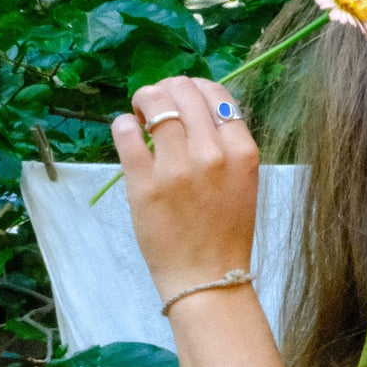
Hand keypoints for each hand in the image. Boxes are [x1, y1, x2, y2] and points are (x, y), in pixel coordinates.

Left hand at [110, 76, 259, 306]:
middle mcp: (213, 153)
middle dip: (165, 91)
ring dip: (142, 102)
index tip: (182, 104)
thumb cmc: (225, 231)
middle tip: (156, 110)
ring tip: (140, 118)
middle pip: (183, 89)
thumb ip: (225, 144)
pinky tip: (128, 135)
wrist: (207, 277)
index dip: (194, 90)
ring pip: (154, 100)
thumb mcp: (242, 181)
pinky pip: (126, 131)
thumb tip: (192, 107)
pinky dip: (123, 125)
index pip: (216, 93)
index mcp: (242, 151)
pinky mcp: (144, 182)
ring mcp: (177, 167)